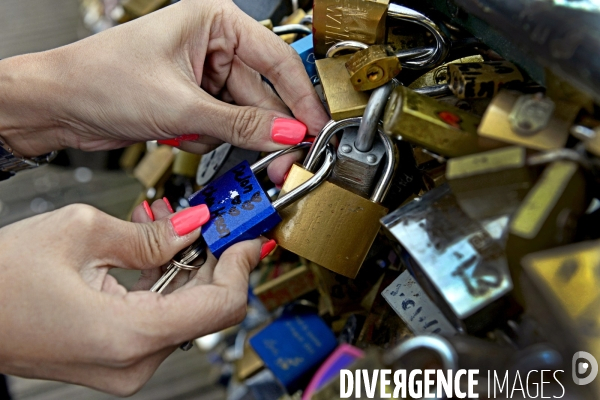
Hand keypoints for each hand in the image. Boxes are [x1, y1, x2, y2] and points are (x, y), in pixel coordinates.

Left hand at [0, 0, 328, 183]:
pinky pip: (222, 127)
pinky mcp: (192, 101)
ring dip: (230, 137)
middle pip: (262, 94)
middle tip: (285, 160)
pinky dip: (209, 139)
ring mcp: (203, 76)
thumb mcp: (181, 105)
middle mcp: (213, 45)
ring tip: (206, 141)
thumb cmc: (100, 80)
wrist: (59, 105)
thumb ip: (241, 124)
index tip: (317, 127)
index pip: (277, 60)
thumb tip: (288, 134)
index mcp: (215, 22)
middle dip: (267, 130)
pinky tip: (183, 135)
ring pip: (242, 116)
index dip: (301, 98)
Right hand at [0, 201, 264, 394]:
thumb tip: (195, 227)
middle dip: (214, 260)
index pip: (222, 306)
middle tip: (212, 221)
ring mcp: (125, 365)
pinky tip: (154, 251)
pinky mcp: (117, 358)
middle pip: (207, 308)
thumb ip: (152, 235)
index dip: (242, 266)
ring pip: (185, 312)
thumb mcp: (83, 233)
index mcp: (130, 334)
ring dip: (187, 267)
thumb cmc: (1, 278)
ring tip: (173, 227)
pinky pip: (159, 318)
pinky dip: (165, 284)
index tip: (249, 237)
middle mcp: (133, 361)